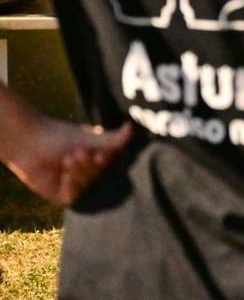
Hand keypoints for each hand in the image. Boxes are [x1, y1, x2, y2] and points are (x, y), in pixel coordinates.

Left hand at [6, 117, 131, 205]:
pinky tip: (63, 174)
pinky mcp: (64, 195)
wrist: (30, 144)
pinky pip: (76, 196)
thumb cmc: (59, 136)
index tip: (101, 153)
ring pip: (89, 185)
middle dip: (91, 165)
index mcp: (98, 157)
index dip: (108, 161)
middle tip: (78, 153)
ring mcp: (77, 184)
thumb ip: (112, 139)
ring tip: (67, 159)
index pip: (114, 164)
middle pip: (102, 175)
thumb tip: (132, 127)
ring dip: (79, 172)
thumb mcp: (90, 139)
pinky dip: (71, 184)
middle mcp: (90, 172)